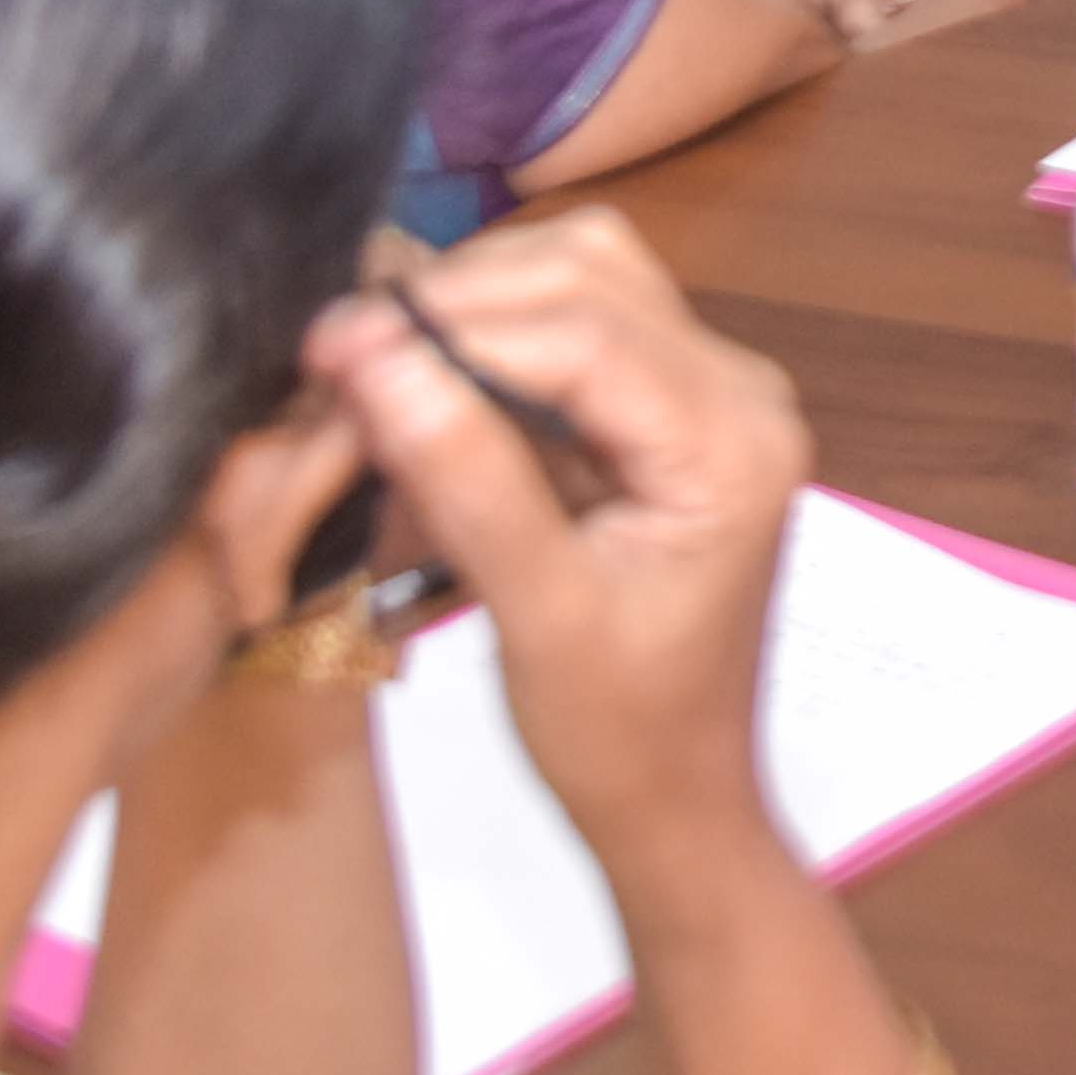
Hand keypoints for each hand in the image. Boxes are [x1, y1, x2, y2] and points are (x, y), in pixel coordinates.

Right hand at [305, 211, 810, 849]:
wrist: (676, 798)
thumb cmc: (618, 733)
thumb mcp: (536, 616)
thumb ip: (468, 482)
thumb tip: (376, 362)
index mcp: (733, 440)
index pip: (587, 331)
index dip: (453, 323)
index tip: (334, 343)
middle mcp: (741, 391)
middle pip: (591, 276)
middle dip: (460, 299)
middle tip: (338, 350)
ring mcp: (712, 391)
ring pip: (587, 279)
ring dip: (476, 302)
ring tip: (370, 361)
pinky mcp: (670, 408)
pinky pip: (583, 325)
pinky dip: (498, 332)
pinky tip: (422, 375)